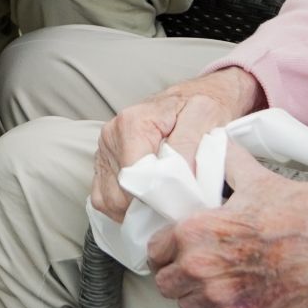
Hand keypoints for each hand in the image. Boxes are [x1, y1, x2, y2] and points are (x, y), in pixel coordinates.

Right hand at [92, 67, 262, 222]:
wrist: (194, 96)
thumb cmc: (199, 106)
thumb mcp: (204, 115)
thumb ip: (189, 144)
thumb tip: (180, 178)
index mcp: (131, 124)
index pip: (135, 179)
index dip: (161, 198)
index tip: (185, 204)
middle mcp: (110, 137)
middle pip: (121, 196)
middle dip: (151, 207)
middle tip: (180, 205)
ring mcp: (104, 152)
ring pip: (111, 202)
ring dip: (138, 211)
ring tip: (166, 201)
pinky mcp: (103, 166)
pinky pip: (105, 201)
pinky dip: (125, 209)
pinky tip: (148, 201)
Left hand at [148, 143, 307, 307]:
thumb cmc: (296, 210)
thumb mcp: (251, 177)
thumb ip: (224, 162)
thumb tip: (216, 146)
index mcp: (196, 230)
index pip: (155, 250)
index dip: (165, 248)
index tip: (174, 249)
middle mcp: (202, 266)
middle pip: (166, 283)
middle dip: (178, 273)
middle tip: (195, 266)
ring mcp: (221, 296)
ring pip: (187, 307)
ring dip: (196, 296)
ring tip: (214, 282)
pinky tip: (230, 298)